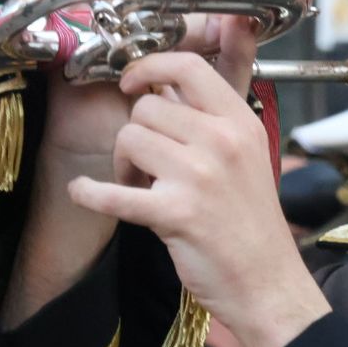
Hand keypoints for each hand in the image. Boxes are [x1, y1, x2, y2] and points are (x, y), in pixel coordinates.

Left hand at [5, 15, 256, 328]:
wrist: (266, 280)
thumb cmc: (252, 220)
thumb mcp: (249, 153)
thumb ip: (213, 117)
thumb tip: (166, 86)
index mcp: (241, 122)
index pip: (188, 67)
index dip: (150, 66)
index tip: (132, 81)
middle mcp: (222, 141)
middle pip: (148, 107)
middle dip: (137, 132)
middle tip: (147, 161)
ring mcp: (199, 176)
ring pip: (129, 139)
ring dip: (123, 163)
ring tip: (141, 185)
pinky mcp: (175, 213)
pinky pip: (113, 193)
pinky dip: (90, 193)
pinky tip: (81, 191)